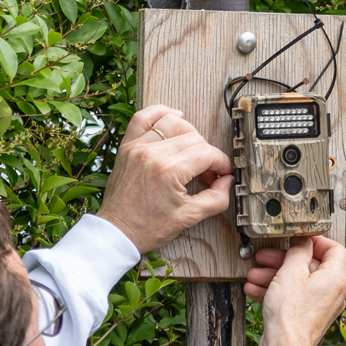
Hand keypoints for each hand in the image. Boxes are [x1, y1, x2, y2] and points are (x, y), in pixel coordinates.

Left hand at [96, 106, 233, 255]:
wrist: (118, 232)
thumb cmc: (147, 227)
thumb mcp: (188, 218)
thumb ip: (215, 199)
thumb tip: (227, 181)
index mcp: (169, 171)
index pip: (207, 153)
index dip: (221, 163)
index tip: (222, 173)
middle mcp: (153, 153)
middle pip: (194, 137)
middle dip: (207, 154)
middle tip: (206, 173)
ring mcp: (137, 147)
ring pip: (173, 122)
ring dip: (188, 133)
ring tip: (191, 151)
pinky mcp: (127, 147)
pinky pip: (143, 117)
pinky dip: (159, 113)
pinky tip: (172, 118)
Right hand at [244, 235, 345, 345]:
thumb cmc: (290, 315)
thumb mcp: (291, 272)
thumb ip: (298, 252)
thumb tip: (302, 242)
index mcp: (336, 278)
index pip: (334, 249)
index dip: (315, 240)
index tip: (297, 239)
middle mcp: (333, 292)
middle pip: (310, 266)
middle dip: (284, 260)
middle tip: (266, 257)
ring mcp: (320, 306)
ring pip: (298, 282)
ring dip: (274, 276)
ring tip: (254, 275)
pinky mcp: (307, 317)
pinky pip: (293, 298)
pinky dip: (276, 292)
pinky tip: (255, 290)